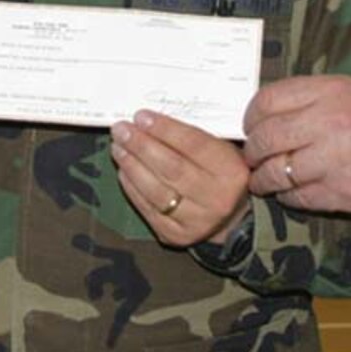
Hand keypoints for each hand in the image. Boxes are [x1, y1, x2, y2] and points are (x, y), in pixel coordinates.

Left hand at [109, 112, 250, 245]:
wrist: (229, 218)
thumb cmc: (219, 175)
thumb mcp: (220, 151)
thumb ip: (191, 136)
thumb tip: (148, 121)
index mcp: (231, 172)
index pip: (194, 145)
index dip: (165, 129)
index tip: (141, 117)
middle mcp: (217, 199)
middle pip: (171, 168)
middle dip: (141, 145)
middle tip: (121, 130)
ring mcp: (196, 220)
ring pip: (155, 190)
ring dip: (131, 165)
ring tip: (118, 147)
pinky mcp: (175, 234)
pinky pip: (147, 208)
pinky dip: (131, 186)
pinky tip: (123, 170)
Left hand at [242, 76, 350, 213]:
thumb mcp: (349, 91)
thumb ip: (308, 98)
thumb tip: (265, 113)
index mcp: (327, 92)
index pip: (266, 101)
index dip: (250, 117)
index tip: (249, 127)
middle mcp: (326, 123)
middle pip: (265, 138)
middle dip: (252, 152)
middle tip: (252, 157)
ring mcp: (332, 160)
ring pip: (275, 173)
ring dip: (262, 179)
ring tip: (263, 180)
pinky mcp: (339, 193)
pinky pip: (296, 198)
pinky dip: (288, 197)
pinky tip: (291, 192)